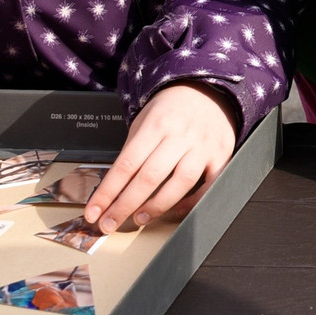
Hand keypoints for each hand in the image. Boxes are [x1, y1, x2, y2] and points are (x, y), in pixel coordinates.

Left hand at [86, 82, 236, 232]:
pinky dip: (193, 202)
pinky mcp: (221, 154)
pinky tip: (177, 210)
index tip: (93, 212)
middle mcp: (181, 135)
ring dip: (157, 206)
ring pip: (181, 182)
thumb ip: (132, 152)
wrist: (207, 90)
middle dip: (125, 205)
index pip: (127, 164)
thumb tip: (112, 190)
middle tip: (109, 224)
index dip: (108, 192)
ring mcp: (203, 145)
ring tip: (140, 218)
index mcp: (157, 124)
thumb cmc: (171, 109)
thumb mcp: (144, 120)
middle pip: (150, 177)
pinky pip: (209, 184)